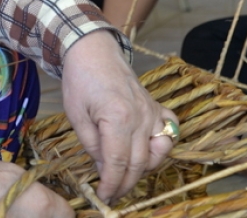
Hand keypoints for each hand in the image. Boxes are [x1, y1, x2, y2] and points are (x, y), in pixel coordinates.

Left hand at [61, 32, 176, 202]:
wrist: (94, 50)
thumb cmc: (80, 80)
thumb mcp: (76, 115)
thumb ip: (92, 145)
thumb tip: (104, 169)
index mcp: (118, 118)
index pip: (118, 163)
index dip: (111, 184)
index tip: (104, 196)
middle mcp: (141, 116)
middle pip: (138, 163)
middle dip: (125, 184)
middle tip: (112, 194)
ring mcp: (152, 111)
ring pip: (158, 152)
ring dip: (144, 169)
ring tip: (126, 174)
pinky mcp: (156, 106)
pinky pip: (170, 131)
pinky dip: (163, 145)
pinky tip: (148, 150)